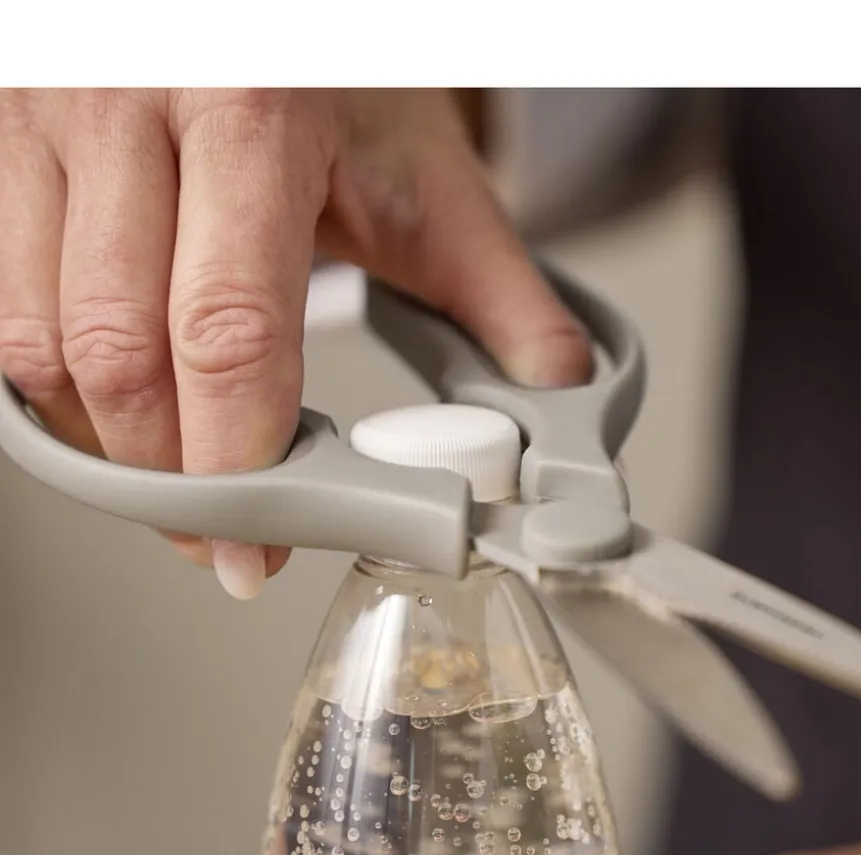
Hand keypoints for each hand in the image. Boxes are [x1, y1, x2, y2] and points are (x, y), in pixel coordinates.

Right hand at [0, 89, 588, 596]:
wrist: (264, 11)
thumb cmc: (339, 76)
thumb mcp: (425, 175)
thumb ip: (497, 291)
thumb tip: (554, 392)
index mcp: (248, 110)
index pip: (230, 327)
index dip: (240, 461)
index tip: (260, 543)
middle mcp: (122, 108)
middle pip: (122, 355)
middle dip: (173, 480)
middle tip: (228, 536)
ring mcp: (41, 128)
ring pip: (40, 348)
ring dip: (112, 450)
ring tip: (180, 489)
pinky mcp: (5, 156)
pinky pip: (4, 316)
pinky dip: (63, 396)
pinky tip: (122, 422)